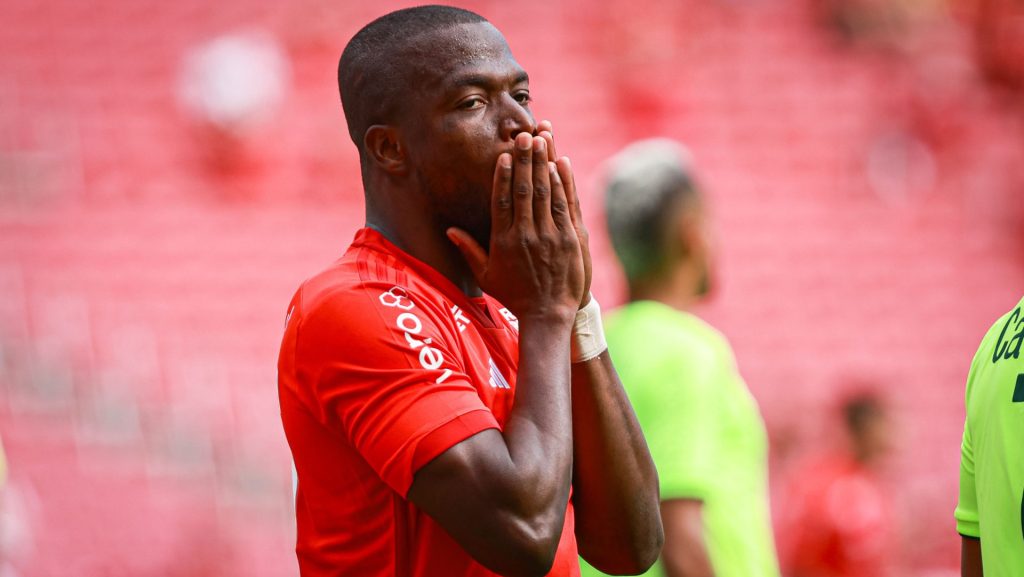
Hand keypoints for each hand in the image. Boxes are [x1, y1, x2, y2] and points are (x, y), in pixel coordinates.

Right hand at [447, 132, 584, 320]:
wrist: (549, 315)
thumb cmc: (515, 296)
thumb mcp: (486, 276)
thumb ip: (468, 249)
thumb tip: (449, 230)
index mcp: (504, 241)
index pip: (502, 201)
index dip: (503, 176)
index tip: (504, 155)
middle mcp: (527, 235)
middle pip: (525, 190)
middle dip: (526, 160)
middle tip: (525, 135)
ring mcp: (551, 236)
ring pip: (546, 192)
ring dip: (544, 163)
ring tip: (543, 139)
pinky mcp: (571, 238)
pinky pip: (566, 205)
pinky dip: (564, 182)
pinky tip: (561, 163)